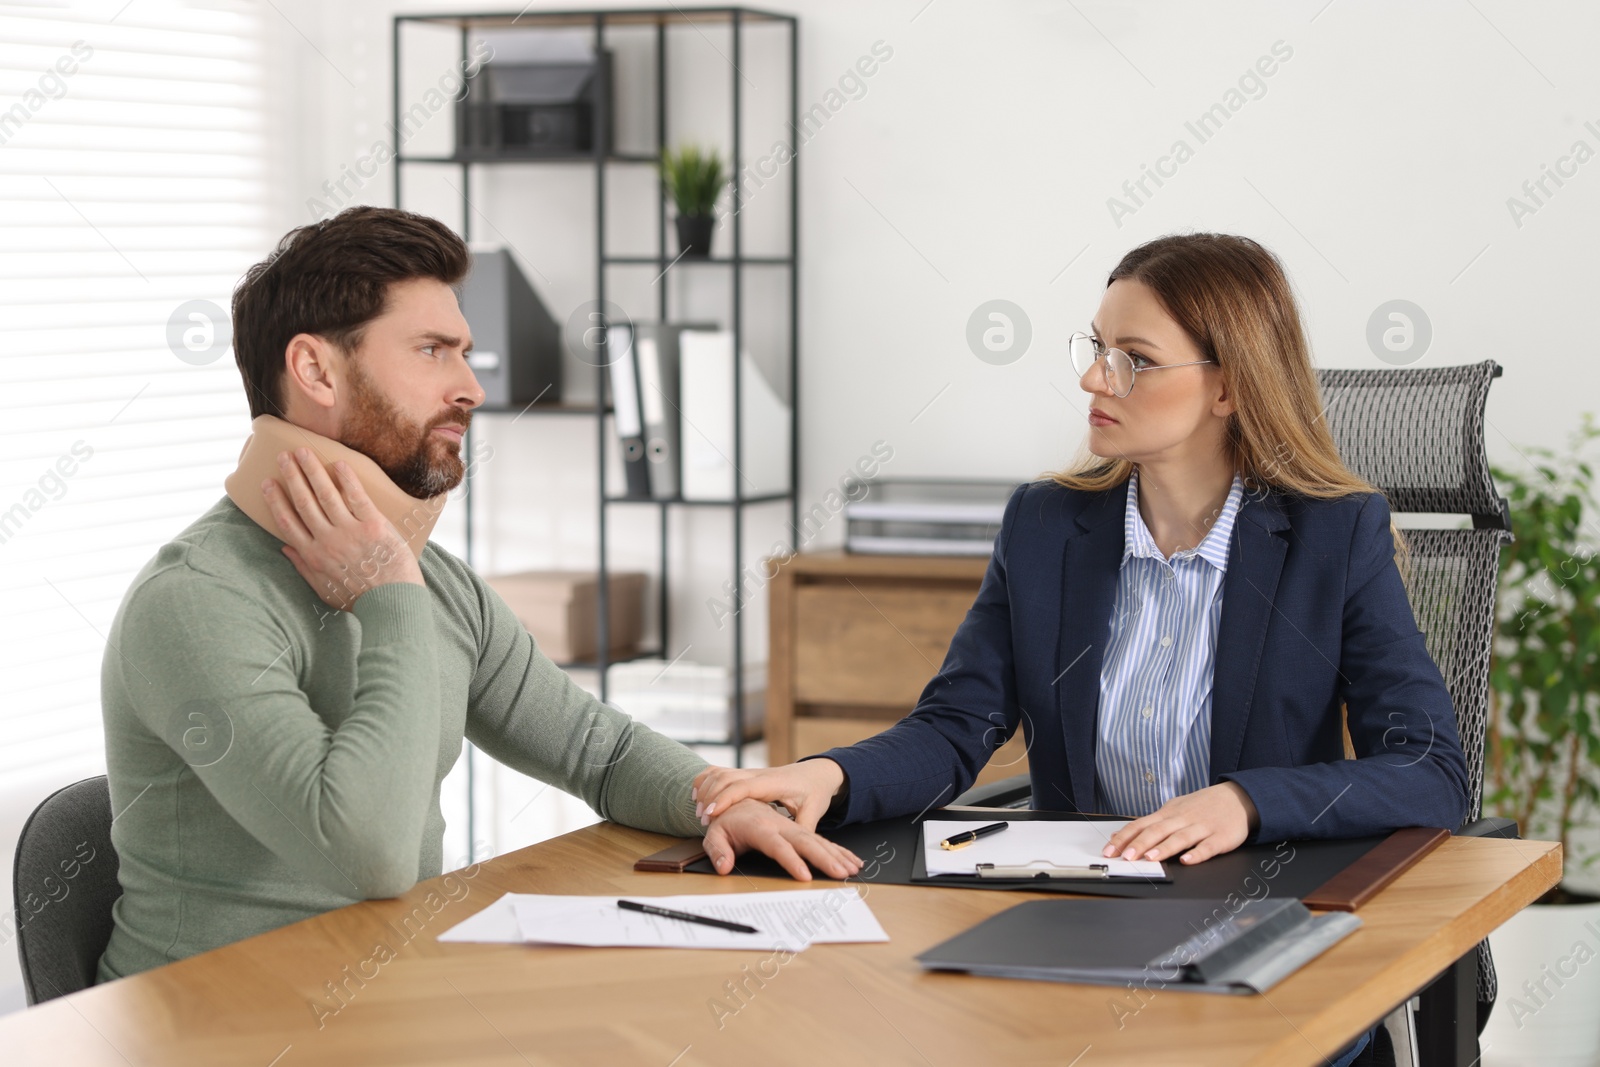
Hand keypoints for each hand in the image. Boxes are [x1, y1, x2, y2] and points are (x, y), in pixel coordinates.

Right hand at [262, 447, 423, 611]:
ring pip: (325, 494)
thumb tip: (285, 549)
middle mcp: (327, 541)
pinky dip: (346, 479)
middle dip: (292, 476)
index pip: (288, 522)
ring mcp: (349, 531)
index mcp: (313, 556)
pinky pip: (356, 496)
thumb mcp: (324, 590)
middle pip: (303, 502)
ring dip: (312, 470)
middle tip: (284, 456)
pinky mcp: (373, 525)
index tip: (268, 483)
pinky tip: (339, 463)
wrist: (392, 603)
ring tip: (304, 451)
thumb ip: (303, 568)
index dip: (275, 500)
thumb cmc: (359, 599)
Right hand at [692, 759, 844, 831]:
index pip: (745, 787)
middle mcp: (760, 775)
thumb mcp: (813, 812)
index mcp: (774, 783)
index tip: (712, 812)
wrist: (817, 773)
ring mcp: (752, 773)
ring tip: (699, 813)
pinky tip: (696, 794)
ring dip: (706, 790)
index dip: (726, 798)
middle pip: (727, 778)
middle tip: (703, 820)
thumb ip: (804, 829)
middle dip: (711, 797)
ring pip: (721, 773)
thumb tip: (797, 850)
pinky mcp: (747, 774)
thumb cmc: (815, 793)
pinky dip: (705, 780)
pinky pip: (720, 771)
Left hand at [701, 798, 862, 880]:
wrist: (738, 801)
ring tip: (853, 870)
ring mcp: (792, 828)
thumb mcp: (714, 834)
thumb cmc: (727, 821)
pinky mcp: (799, 831)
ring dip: (837, 855)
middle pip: (806, 842)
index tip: (804, 876)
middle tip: (841, 874)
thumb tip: (723, 867)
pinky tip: (852, 861)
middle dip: (825, 858)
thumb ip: (717, 850)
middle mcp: (780, 825)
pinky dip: (839, 851)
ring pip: (818, 841)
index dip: (792, 860)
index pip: (777, 845)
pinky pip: (822, 841)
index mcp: (760, 826)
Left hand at [1101, 782, 1259, 865]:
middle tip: (1124, 857)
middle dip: (1139, 844)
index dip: (1124, 837)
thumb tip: (1123, 834)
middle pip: (1157, 831)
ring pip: (1180, 838)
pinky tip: (1187, 861)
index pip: (1141, 824)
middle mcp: (1182, 819)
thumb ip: (1151, 823)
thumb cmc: (1201, 806)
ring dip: (1164, 848)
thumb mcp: (1174, 809)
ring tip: (1149, 858)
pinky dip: (1197, 854)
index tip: (1109, 850)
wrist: (1237, 798)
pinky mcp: (1220, 837)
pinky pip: (1207, 847)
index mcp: (1168, 813)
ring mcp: (1202, 827)